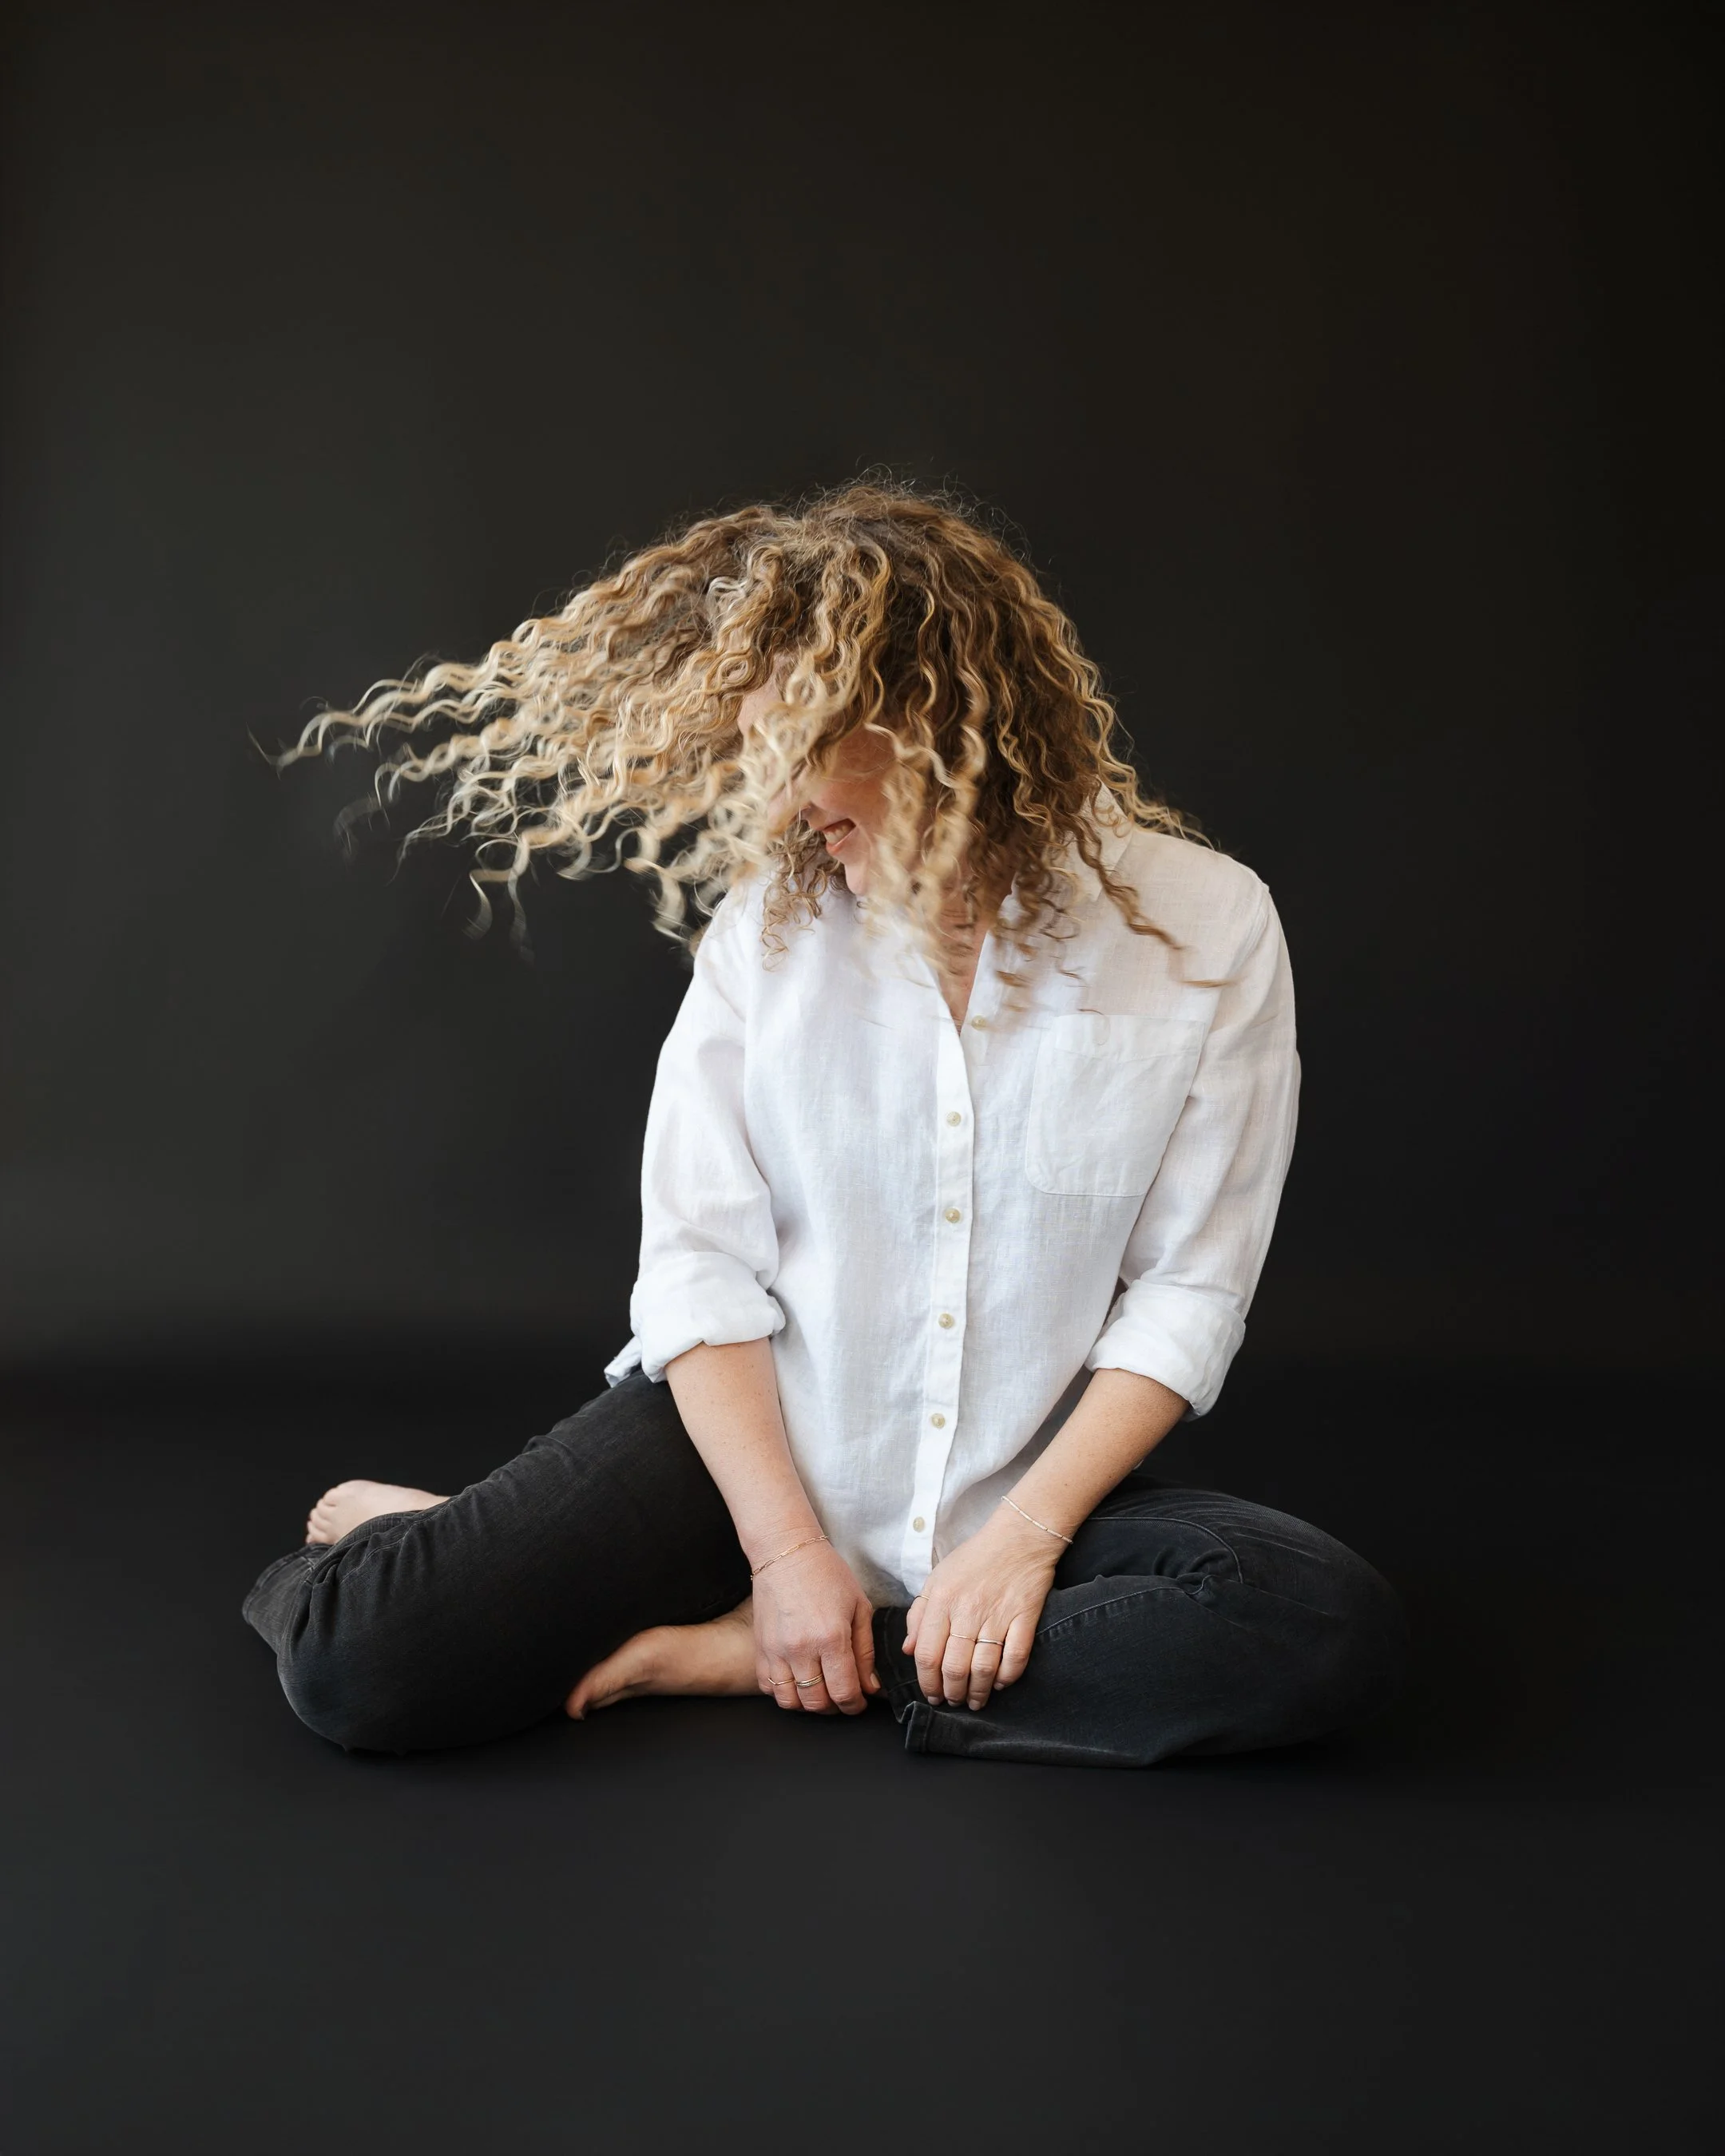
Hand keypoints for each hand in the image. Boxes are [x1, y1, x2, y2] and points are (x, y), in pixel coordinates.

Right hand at [750, 1539, 879, 1715]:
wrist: (786, 1551)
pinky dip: (783, 1692)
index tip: (859, 1702)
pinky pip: (768, 1687)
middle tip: (842, 1696)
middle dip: (834, 1707)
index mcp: (831, 1637)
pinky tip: (796, 1680)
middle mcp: (801, 1649)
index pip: (844, 1692)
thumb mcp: (859, 1606)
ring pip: (790, 1701)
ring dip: (808, 1704)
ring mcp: (776, 1650)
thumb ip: (865, 1650)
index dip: (855, 1705)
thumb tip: (870, 1686)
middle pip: (817, 1703)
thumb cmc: (826, 1573)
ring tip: (820, 1691)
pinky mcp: (760, 1648)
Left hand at [905, 1505, 1063, 1710]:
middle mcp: (967, 1611)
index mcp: (941, 1601)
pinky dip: (1008, 1677)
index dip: (927, 1682)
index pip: (927, 1654)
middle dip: (952, 1693)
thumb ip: (919, 1614)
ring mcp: (998, 1615)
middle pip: (954, 1668)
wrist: (1019, 1536)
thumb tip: (908, 1649)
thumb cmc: (974, 1558)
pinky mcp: (1025, 1617)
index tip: (931, 1695)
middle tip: (953, 1701)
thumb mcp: (937, 1579)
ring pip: (984, 1669)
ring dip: (978, 1692)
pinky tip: (1001, 1683)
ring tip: (975, 1700)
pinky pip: (1015, 1658)